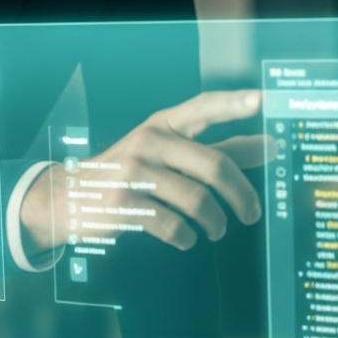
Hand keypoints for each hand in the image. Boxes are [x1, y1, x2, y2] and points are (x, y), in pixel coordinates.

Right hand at [21, 90, 273, 251]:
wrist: (69, 198)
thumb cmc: (132, 172)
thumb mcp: (172, 153)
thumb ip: (220, 150)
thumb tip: (268, 147)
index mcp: (164, 123)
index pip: (204, 107)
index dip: (233, 104)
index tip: (262, 100)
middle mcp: (150, 141)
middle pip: (214, 164)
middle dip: (241, 194)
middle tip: (252, 214)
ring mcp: (133, 171)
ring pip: (197, 199)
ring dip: (215, 222)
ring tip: (217, 229)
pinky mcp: (122, 204)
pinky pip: (173, 224)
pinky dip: (187, 237)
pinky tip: (187, 238)